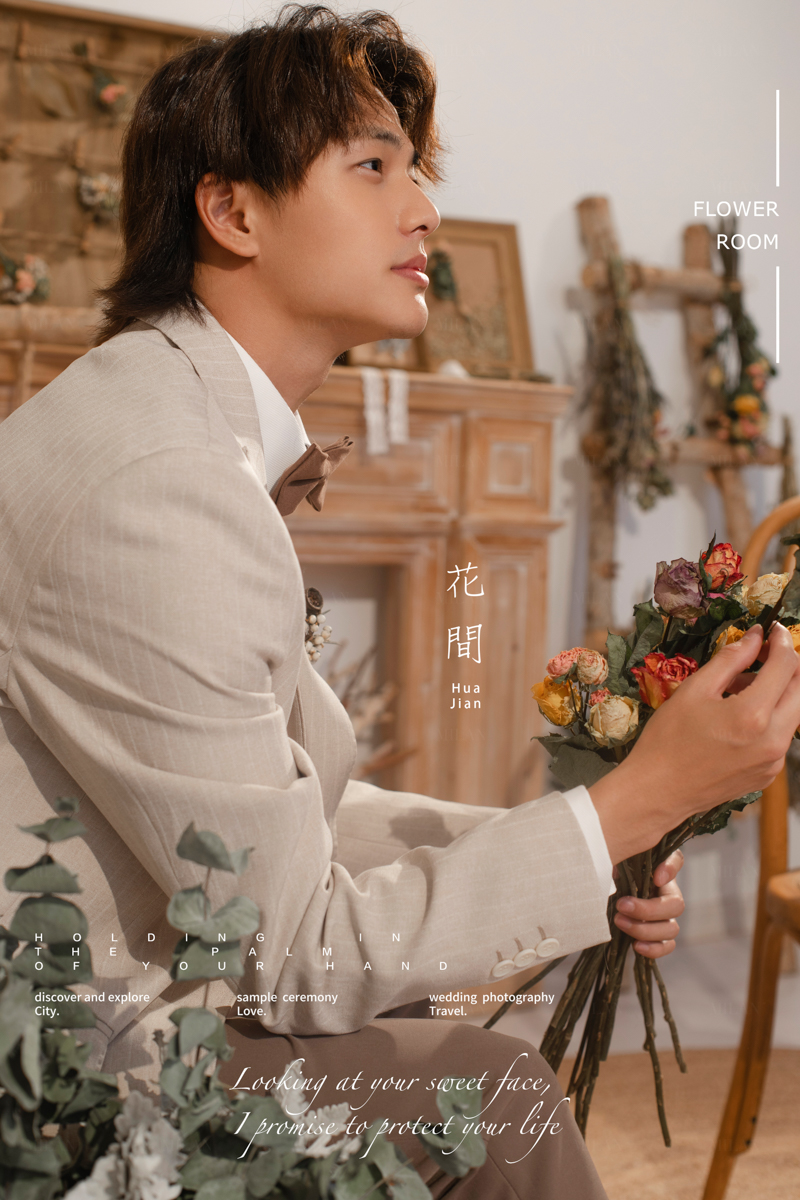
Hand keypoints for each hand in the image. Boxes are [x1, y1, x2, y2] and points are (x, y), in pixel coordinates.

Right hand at [590, 623, 799, 862]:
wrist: (657, 791)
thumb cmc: (667, 741)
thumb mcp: (694, 690)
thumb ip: (729, 660)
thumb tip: (753, 638)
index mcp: (753, 716)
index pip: (785, 666)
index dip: (782, 642)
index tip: (773, 630)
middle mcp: (774, 741)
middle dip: (786, 665)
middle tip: (762, 653)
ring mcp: (774, 761)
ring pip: (793, 713)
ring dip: (776, 692)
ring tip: (739, 687)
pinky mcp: (768, 775)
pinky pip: (780, 736)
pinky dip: (768, 717)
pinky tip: (737, 715)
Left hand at [612, 850, 684, 958]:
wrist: (607, 900)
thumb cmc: (611, 878)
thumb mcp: (614, 866)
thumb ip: (619, 863)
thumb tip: (614, 871)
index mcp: (658, 872)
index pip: (675, 861)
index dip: (670, 869)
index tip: (656, 878)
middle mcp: (667, 894)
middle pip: (675, 905)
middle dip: (647, 909)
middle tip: (621, 905)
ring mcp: (666, 918)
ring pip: (671, 929)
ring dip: (645, 929)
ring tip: (620, 922)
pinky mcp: (659, 938)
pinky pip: (667, 946)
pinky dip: (654, 949)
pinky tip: (636, 946)